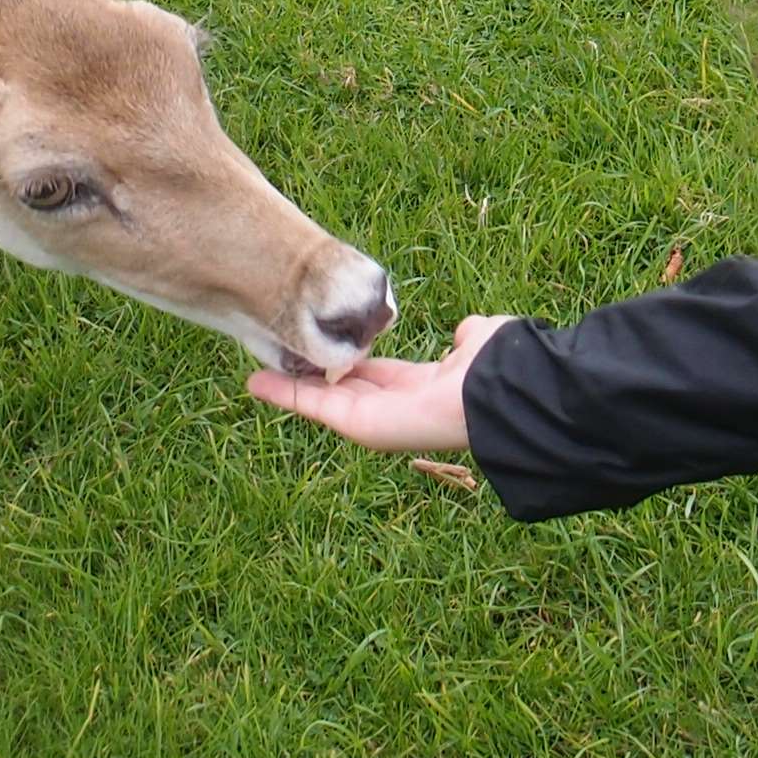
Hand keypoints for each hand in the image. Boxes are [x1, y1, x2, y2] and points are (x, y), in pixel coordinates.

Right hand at [246, 313, 514, 489]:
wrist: (504, 394)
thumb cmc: (498, 366)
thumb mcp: (479, 342)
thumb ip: (466, 338)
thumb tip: (463, 332)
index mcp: (422, 387)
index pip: (376, 375)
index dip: (349, 360)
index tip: (325, 345)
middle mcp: (395, 407)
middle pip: (342, 390)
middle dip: (311, 376)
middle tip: (280, 360)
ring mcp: (376, 420)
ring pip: (322, 400)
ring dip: (287, 388)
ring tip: (253, 376)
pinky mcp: (362, 425)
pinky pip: (318, 406)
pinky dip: (285, 395)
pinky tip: (256, 384)